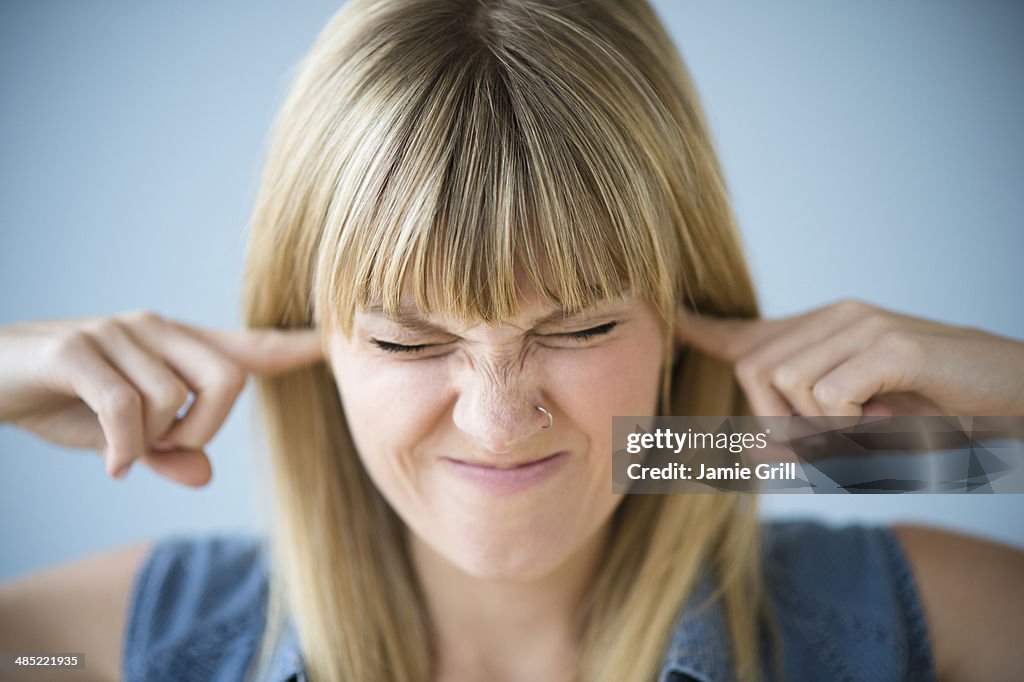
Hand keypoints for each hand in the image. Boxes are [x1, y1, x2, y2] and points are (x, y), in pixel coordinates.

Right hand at [0, 310, 323, 486]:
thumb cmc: (59, 401)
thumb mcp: (121, 436)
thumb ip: (166, 451)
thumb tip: (204, 475)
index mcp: (173, 344)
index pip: (244, 347)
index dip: (288, 348)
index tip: (326, 346)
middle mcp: (154, 328)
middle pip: (229, 380)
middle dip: (207, 430)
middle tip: (168, 448)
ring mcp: (117, 333)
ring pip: (174, 400)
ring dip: (151, 441)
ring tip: (120, 448)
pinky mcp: (79, 349)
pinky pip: (128, 407)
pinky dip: (125, 447)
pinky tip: (113, 466)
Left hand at [675, 299, 1023, 417]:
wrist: (1013, 395)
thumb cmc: (935, 414)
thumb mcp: (862, 427)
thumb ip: (811, 432)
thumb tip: (758, 450)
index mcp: (824, 332)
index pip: (747, 331)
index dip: (701, 329)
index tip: (669, 320)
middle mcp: (835, 317)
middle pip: (753, 369)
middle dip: (775, 422)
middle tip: (830, 444)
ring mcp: (861, 325)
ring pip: (784, 382)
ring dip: (817, 427)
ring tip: (868, 429)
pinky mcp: (890, 343)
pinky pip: (829, 394)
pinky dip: (850, 424)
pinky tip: (886, 419)